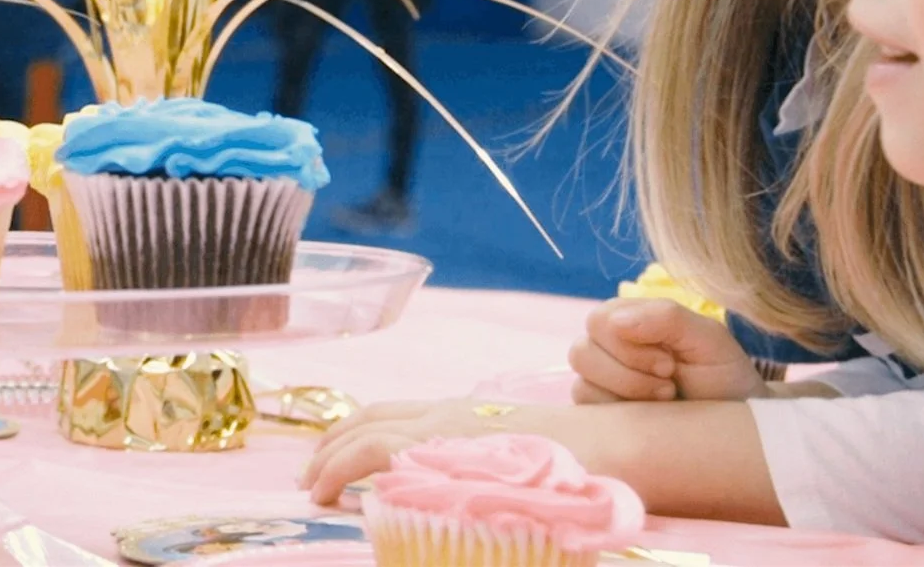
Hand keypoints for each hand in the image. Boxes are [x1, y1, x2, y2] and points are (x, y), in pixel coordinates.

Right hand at [300, 398, 562, 506]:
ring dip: (348, 432)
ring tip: (329, 459)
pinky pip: (408, 412)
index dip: (334, 470)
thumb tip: (398, 514)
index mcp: (444, 437)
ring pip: (385, 411)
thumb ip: (445, 502)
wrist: (616, 446)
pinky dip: (376, 427)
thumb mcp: (502, 502)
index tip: (316, 498)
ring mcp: (457, 408)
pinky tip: (380, 448)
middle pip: (366, 420)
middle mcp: (442, 415)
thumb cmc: (566, 480)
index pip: (368, 446)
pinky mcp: (472, 411)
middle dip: (328, 448)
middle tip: (307, 480)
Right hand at [569, 298, 764, 403]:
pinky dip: (617, 417)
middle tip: (669, 385)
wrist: (740, 426)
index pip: (598, 322)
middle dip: (628, 372)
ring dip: (626, 394)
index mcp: (628, 321)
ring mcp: (601, 385)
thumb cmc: (723, 376)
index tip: (669, 364)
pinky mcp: (601, 416)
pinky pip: (587, 413)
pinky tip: (648, 418)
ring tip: (663, 401)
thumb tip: (615, 321)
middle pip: (582, 352)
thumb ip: (666, 317)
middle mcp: (607, 349)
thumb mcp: (708, 337)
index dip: (628, 346)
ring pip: (582, 384)